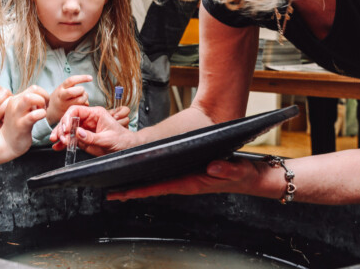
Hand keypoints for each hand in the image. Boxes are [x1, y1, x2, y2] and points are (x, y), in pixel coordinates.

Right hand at [0, 86, 47, 156]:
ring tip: (41, 112)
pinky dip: (41, 114)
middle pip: (33, 89)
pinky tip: (40, 118)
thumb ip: (30, 102)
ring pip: (30, 98)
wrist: (6, 144)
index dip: (43, 94)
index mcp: (16, 99)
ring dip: (41, 104)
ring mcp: (16, 114)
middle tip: (44, 108)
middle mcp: (14, 104)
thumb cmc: (19, 126)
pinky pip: (33, 115)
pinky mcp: (20, 125)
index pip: (34, 88)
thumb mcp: (22, 111)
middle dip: (44, 97)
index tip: (44, 105)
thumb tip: (43, 96)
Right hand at [47, 75, 91, 125]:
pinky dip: (84, 105)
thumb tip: (84, 92)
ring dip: (85, 98)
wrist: (50, 112)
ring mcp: (66, 105)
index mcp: (61, 88)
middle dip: (82, 90)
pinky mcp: (69, 112)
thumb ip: (71, 87)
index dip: (82, 78)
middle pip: (77, 91)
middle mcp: (62, 96)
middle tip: (82, 92)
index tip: (90, 78)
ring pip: (81, 100)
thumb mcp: (61, 89)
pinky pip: (81, 108)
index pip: (71, 80)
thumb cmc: (58, 99)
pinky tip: (81, 105)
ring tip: (82, 98)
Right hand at [50, 105, 135, 156]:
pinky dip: (64, 143)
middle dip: (62, 127)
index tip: (65, 128)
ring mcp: (85, 129)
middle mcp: (88, 120)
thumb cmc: (121, 140)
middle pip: (69, 119)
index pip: (77, 110)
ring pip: (68, 130)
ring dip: (61, 135)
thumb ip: (92, 137)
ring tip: (56, 142)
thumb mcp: (107, 139)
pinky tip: (58, 146)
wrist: (127, 148)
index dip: (68, 118)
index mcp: (95, 114)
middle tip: (59, 137)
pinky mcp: (84, 139)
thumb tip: (78, 133)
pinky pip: (71, 139)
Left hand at [107, 157, 265, 200]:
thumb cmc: (242, 174)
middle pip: (152, 188)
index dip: (139, 190)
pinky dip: (150, 177)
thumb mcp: (237, 170)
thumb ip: (226, 169)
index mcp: (190, 182)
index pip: (160, 187)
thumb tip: (211, 167)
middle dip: (131, 191)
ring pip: (156, 183)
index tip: (121, 193)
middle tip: (109, 193)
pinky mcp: (188, 174)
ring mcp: (185, 179)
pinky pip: (164, 178)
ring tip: (117, 186)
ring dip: (138, 185)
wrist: (250, 178)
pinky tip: (140, 175)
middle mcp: (184, 183)